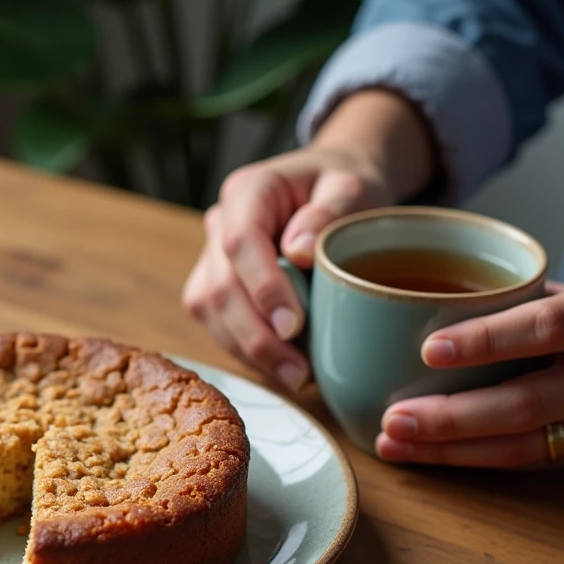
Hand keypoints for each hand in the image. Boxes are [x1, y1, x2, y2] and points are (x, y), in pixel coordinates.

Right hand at [182, 146, 392, 389]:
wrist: (334, 191)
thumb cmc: (346, 188)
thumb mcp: (354, 188)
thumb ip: (331, 210)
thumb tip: (301, 251)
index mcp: (249, 191)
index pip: (240, 241)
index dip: (261, 287)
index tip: (293, 325)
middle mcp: (220, 223)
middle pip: (218, 288)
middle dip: (255, 336)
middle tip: (298, 372)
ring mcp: (212, 257)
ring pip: (209, 312)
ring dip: (248, 351)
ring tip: (295, 376)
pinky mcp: (216, 286)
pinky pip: (218, 325)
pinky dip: (247, 351)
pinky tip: (281, 367)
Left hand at [377, 277, 563, 469]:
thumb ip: (518, 302)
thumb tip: (428, 305)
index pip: (544, 327)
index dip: (486, 341)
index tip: (428, 349)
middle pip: (524, 405)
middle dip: (450, 419)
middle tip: (393, 419)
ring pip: (522, 448)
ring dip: (450, 452)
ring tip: (392, 444)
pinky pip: (531, 463)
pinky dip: (475, 462)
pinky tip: (430, 457)